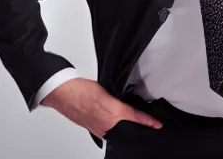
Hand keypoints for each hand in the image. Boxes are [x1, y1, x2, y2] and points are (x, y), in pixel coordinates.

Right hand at [41, 78, 162, 138]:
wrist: (64, 94)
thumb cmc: (82, 89)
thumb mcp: (106, 89)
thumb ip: (118, 97)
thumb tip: (126, 98)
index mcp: (114, 111)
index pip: (136, 117)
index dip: (148, 121)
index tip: (157, 124)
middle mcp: (108, 124)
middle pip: (129, 128)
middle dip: (139, 127)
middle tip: (149, 126)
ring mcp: (100, 129)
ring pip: (119, 132)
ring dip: (127, 129)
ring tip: (136, 125)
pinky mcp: (93, 130)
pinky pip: (108, 133)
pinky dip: (116, 130)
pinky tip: (119, 126)